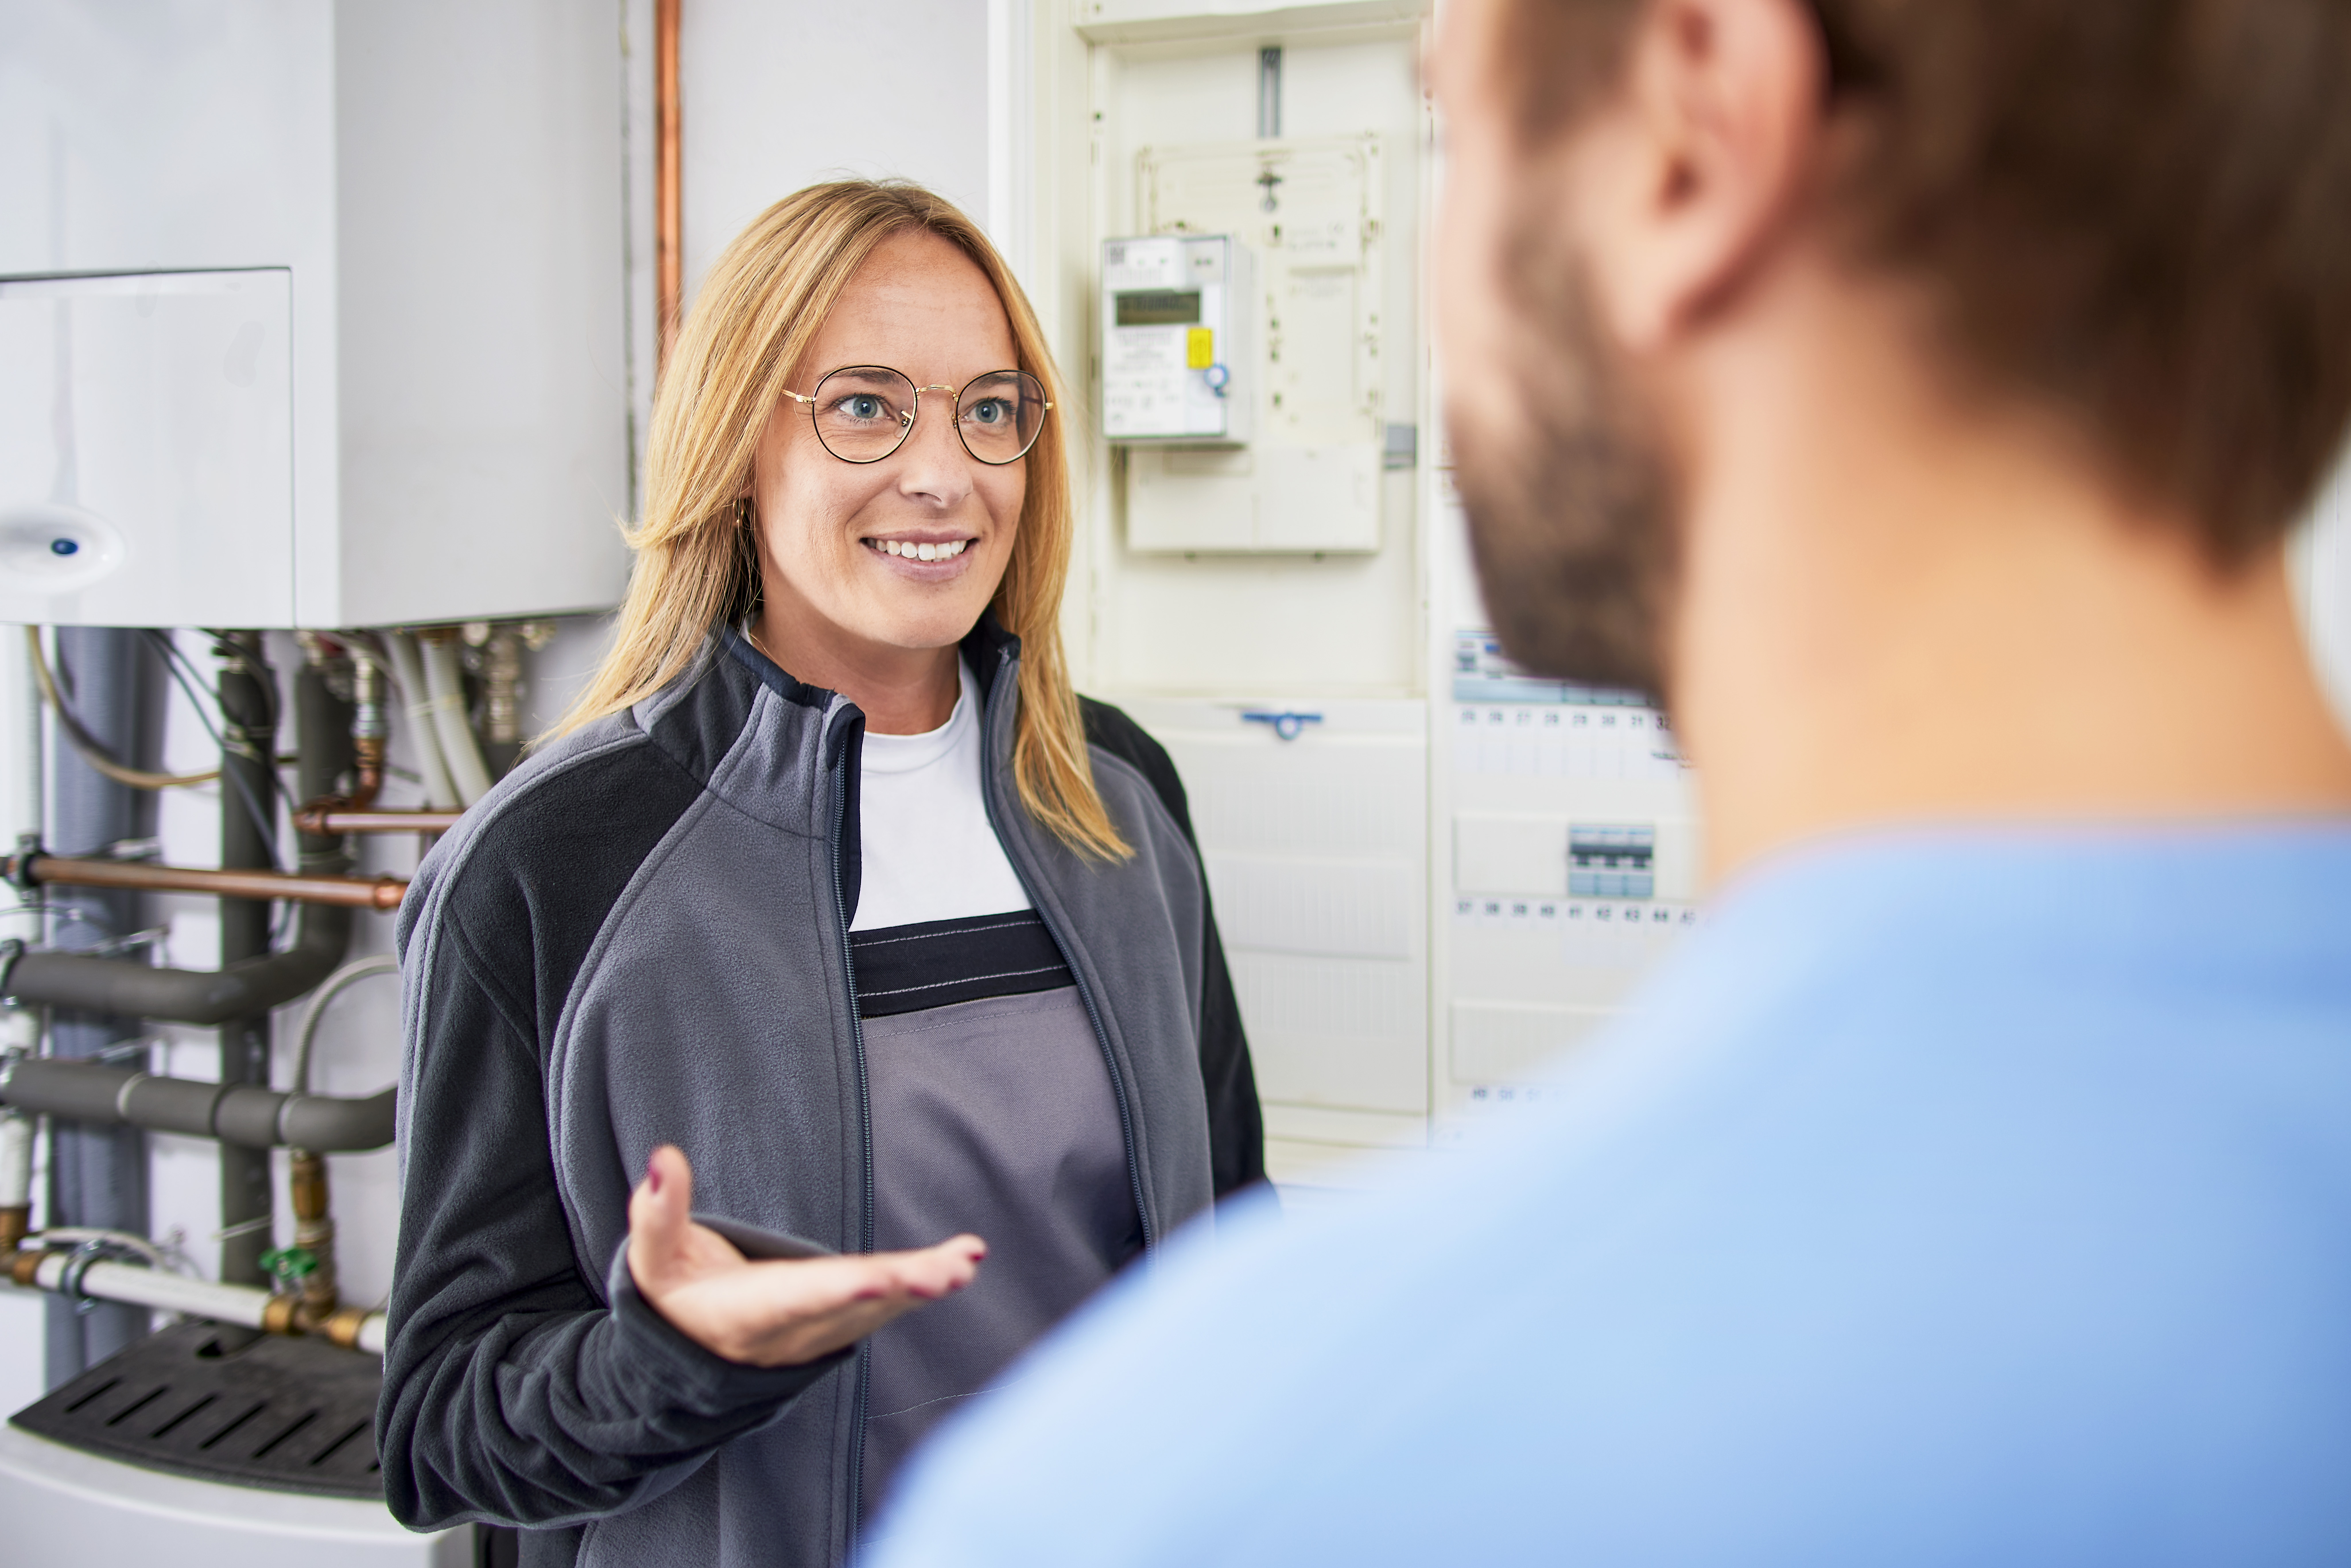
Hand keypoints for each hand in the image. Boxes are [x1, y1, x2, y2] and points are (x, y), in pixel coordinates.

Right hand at [626, 1144, 984, 1367]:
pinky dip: (926, 1285)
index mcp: (743, 1315)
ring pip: (878, 1310)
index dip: (833, 1292)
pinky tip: (965, 1264)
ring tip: (963, 1264)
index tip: (872, 1280)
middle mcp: (790, 1332)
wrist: (686, 1359)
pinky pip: (889, 1307)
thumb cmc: (672, 1299)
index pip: (793, 1300)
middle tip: (946, 1272)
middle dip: (898, 1289)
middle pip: (850, 1307)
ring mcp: (820, 1334)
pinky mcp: (841, 1325)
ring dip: (923, 1287)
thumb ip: (658, 1214)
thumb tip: (662, 1159)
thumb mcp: (653, 1263)